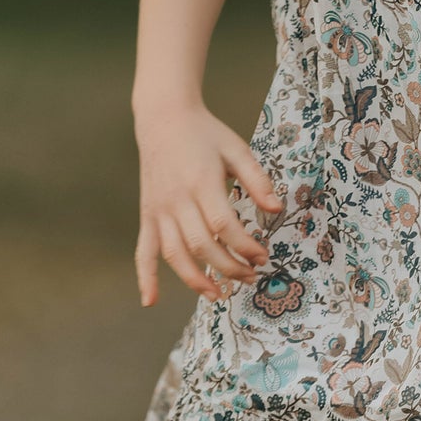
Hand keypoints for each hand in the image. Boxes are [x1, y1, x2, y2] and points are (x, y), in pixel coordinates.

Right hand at [134, 100, 283, 305]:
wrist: (164, 119)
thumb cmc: (206, 134)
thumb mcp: (236, 149)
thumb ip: (257, 180)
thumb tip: (277, 209)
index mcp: (202, 182)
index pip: (223, 225)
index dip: (244, 245)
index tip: (263, 256)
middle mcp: (177, 200)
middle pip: (202, 245)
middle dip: (229, 266)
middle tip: (251, 276)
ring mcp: (159, 210)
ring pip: (175, 254)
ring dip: (196, 280)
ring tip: (219, 295)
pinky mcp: (147, 216)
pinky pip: (143, 251)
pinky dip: (145, 277)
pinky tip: (150, 301)